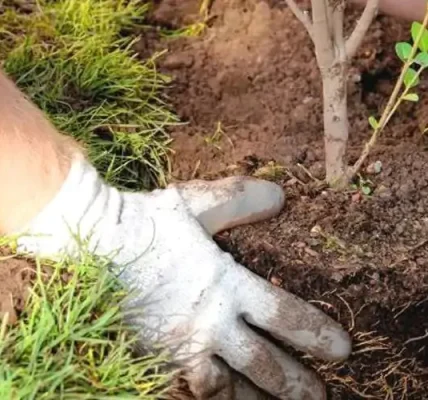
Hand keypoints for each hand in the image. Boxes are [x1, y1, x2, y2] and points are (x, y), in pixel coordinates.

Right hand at [16, 155, 350, 399]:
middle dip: (295, 382)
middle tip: (321, 396)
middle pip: (263, 364)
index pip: (283, 316)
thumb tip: (280, 196)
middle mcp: (208, 322)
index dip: (315, 334)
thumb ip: (240, 199)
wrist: (95, 242)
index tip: (340, 350)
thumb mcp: (198, 203)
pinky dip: (210, 397)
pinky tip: (219, 399)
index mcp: (225, 283)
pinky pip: (189, 387)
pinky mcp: (155, 356)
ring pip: (227, 387)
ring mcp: (181, 345)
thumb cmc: (149, 221)